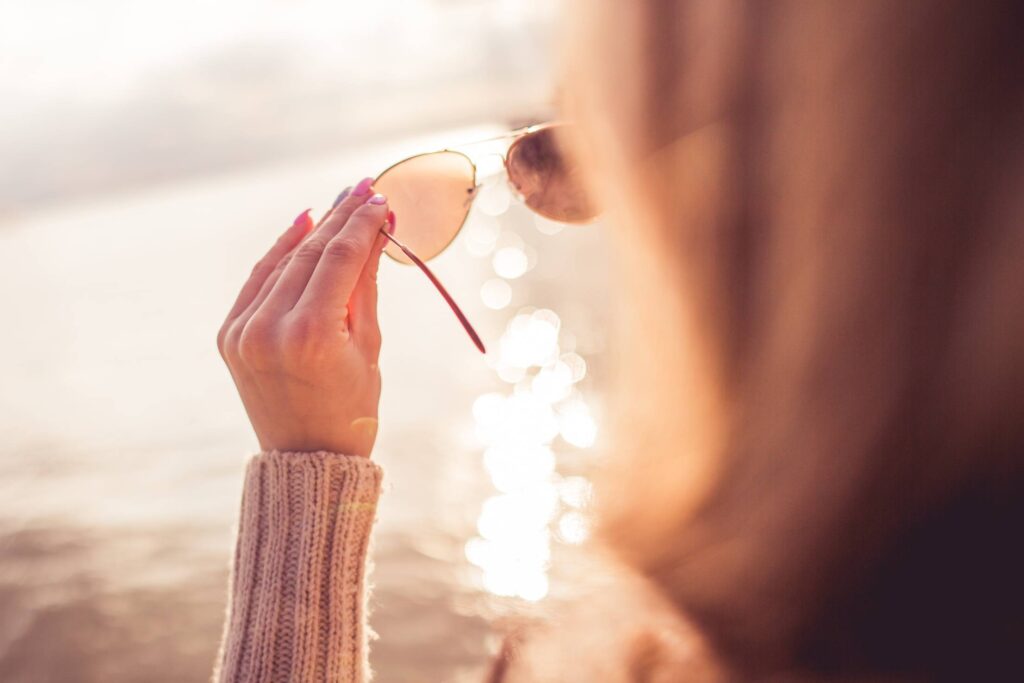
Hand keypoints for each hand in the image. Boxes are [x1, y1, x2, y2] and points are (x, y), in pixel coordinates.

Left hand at [217, 179, 392, 456]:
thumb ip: (365, 284)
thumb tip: (376, 230)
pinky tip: (302, 227)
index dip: (363, 224)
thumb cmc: (353, 408)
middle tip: (364, 188)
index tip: (381, 199)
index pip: (341, 259)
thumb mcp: (368, 346)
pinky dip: (280, 254)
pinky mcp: (229, 336)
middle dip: (340, 218)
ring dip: (311, 230)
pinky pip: (258, 281)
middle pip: (309, 254)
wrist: (307, 457)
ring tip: (338, 203)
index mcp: (312, 336)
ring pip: (282, 262)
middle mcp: (270, 328)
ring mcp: (243, 332)